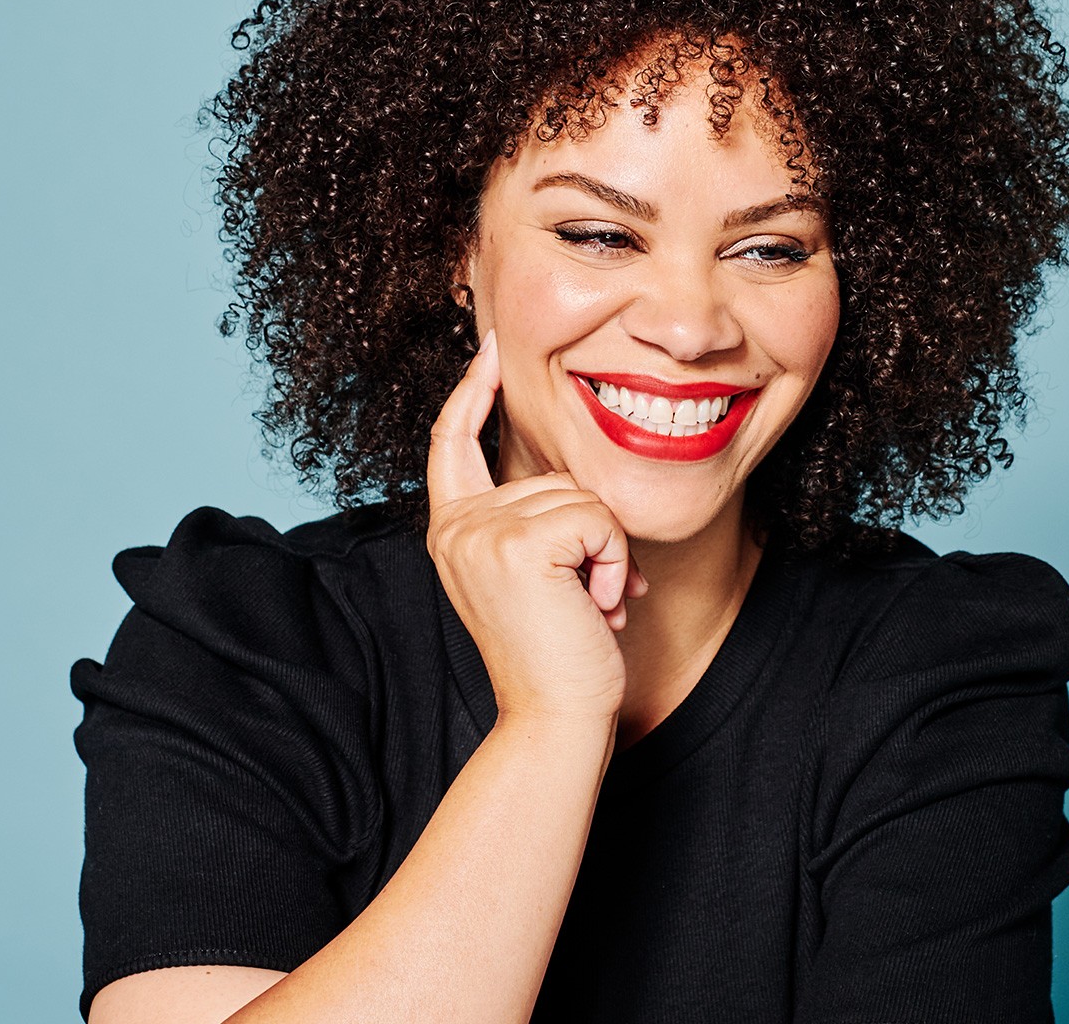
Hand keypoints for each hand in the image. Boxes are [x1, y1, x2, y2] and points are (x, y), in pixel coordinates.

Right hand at [426, 330, 649, 726]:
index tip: (489, 350)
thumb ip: (534, 523)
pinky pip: (598, 518)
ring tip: (590, 607)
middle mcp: (457, 527)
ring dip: (607, 554)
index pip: (453, 443)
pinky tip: (599, 605)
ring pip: (581, 497)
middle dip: (591, 533)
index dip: (471, 393)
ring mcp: (482, 533)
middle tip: (586, 598)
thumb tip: (574, 484)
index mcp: (453, 530)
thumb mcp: (535, 576)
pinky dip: (616, 561)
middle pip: (551, 476)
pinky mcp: (519, 543)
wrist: (556, 717)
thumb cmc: (558, 652)